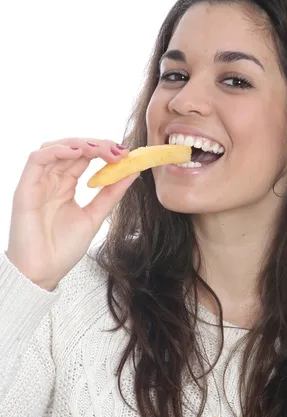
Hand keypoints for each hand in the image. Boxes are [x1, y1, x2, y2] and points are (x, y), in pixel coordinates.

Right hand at [6, 138, 137, 290]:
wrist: (44, 272)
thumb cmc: (62, 249)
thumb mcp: (94, 217)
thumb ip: (111, 194)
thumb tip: (132, 172)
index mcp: (65, 186)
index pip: (84, 158)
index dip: (104, 151)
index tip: (125, 154)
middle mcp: (51, 181)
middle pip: (72, 149)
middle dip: (97, 145)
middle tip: (118, 151)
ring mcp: (38, 183)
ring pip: (55, 148)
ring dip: (80, 144)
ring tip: (101, 149)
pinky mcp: (25, 188)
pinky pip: (37, 159)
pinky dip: (57, 151)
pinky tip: (77, 153)